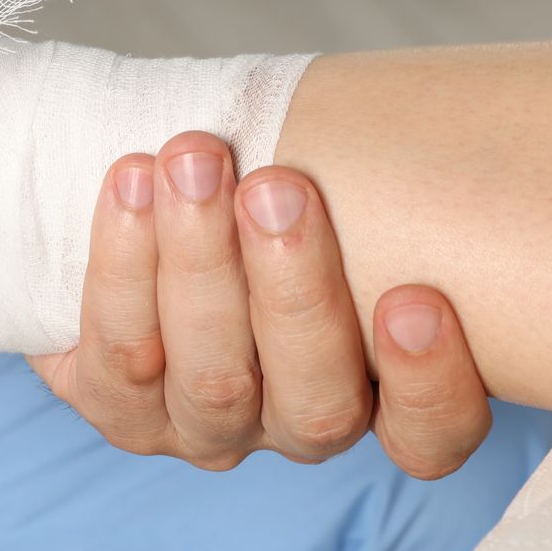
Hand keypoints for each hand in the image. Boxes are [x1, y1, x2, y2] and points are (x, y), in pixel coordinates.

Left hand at [29, 132, 492, 477]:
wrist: (164, 199)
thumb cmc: (284, 193)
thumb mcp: (347, 189)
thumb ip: (393, 183)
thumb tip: (432, 117)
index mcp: (380, 401)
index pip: (430, 433)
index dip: (429, 383)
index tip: (416, 298)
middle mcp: (298, 424)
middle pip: (315, 402)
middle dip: (294, 291)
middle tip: (277, 187)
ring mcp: (208, 427)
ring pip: (213, 380)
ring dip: (201, 263)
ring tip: (193, 162)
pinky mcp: (121, 408)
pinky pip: (120, 359)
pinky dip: (122, 270)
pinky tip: (130, 185)